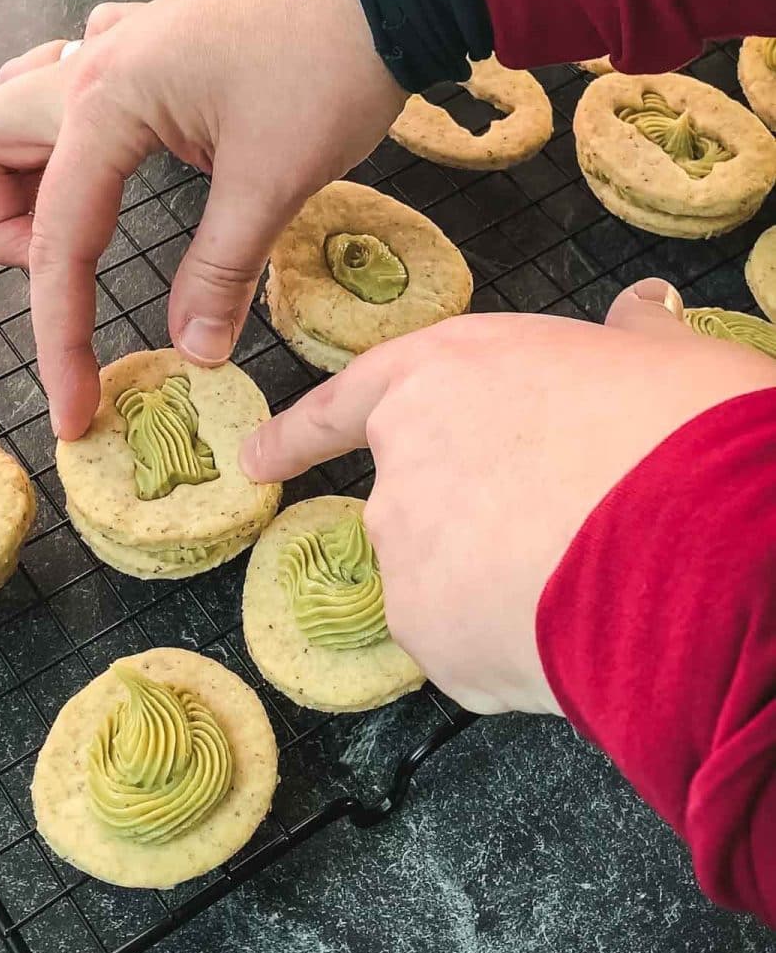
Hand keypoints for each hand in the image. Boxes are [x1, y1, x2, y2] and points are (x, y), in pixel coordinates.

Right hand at [0, 0, 403, 438]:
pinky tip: (127, 158)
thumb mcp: (273, 182)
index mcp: (104, 105)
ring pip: (21, 104)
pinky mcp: (158, 46)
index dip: (59, 337)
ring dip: (27, 169)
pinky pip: (77, 82)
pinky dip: (77, 132)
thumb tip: (194, 351)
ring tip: (77, 223)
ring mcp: (122, 48)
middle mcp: (92, 71)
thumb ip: (222, 272)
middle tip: (61, 275)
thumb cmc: (329, 63)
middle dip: (1, 225)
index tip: (74, 408)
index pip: (55, 241)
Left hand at [241, 281, 775, 713]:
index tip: (257, 459)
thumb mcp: (657, 357)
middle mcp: (401, 459)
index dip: (300, 433)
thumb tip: (641, 309)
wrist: (696, 533)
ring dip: (491, 584)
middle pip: (410, 502)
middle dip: (466, 522)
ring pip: (438, 578)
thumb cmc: (677, 424)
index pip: (345, 403)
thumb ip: (626, 339)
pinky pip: (463, 644)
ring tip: (579, 576)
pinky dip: (507, 643)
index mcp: (441, 374)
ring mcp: (404, 549)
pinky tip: (566, 628)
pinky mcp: (425, 633)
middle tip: (555, 527)